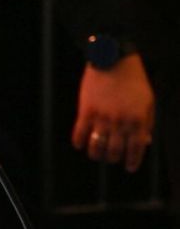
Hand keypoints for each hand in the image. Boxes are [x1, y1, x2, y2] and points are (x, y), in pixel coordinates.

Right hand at [70, 54, 154, 172]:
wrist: (114, 61)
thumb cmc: (134, 81)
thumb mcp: (148, 102)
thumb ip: (147, 123)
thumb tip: (146, 142)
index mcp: (138, 120)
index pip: (136, 148)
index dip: (133, 161)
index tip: (129, 168)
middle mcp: (120, 121)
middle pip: (115, 150)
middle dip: (114, 158)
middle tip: (112, 158)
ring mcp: (102, 117)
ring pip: (97, 145)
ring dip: (96, 154)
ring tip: (97, 155)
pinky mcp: (86, 111)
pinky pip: (80, 133)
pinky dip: (79, 142)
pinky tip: (80, 145)